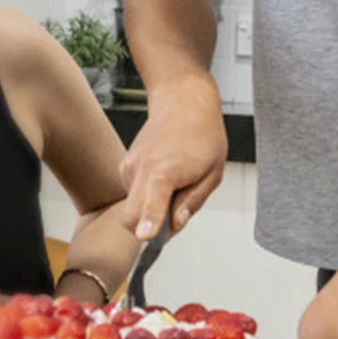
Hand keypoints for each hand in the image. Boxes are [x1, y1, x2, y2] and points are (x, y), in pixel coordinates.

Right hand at [118, 73, 226, 239]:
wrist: (182, 102)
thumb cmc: (202, 134)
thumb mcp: (212, 173)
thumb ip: (192, 202)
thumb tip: (175, 225)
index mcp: (164, 172)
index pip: (152, 205)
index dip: (149, 224)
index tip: (145, 237)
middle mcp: (140, 169)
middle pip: (129, 217)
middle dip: (145, 227)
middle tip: (173, 215)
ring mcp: (129, 167)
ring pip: (131, 206)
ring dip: (149, 208)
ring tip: (175, 184)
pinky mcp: (125, 165)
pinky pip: (132, 193)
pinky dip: (146, 194)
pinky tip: (164, 176)